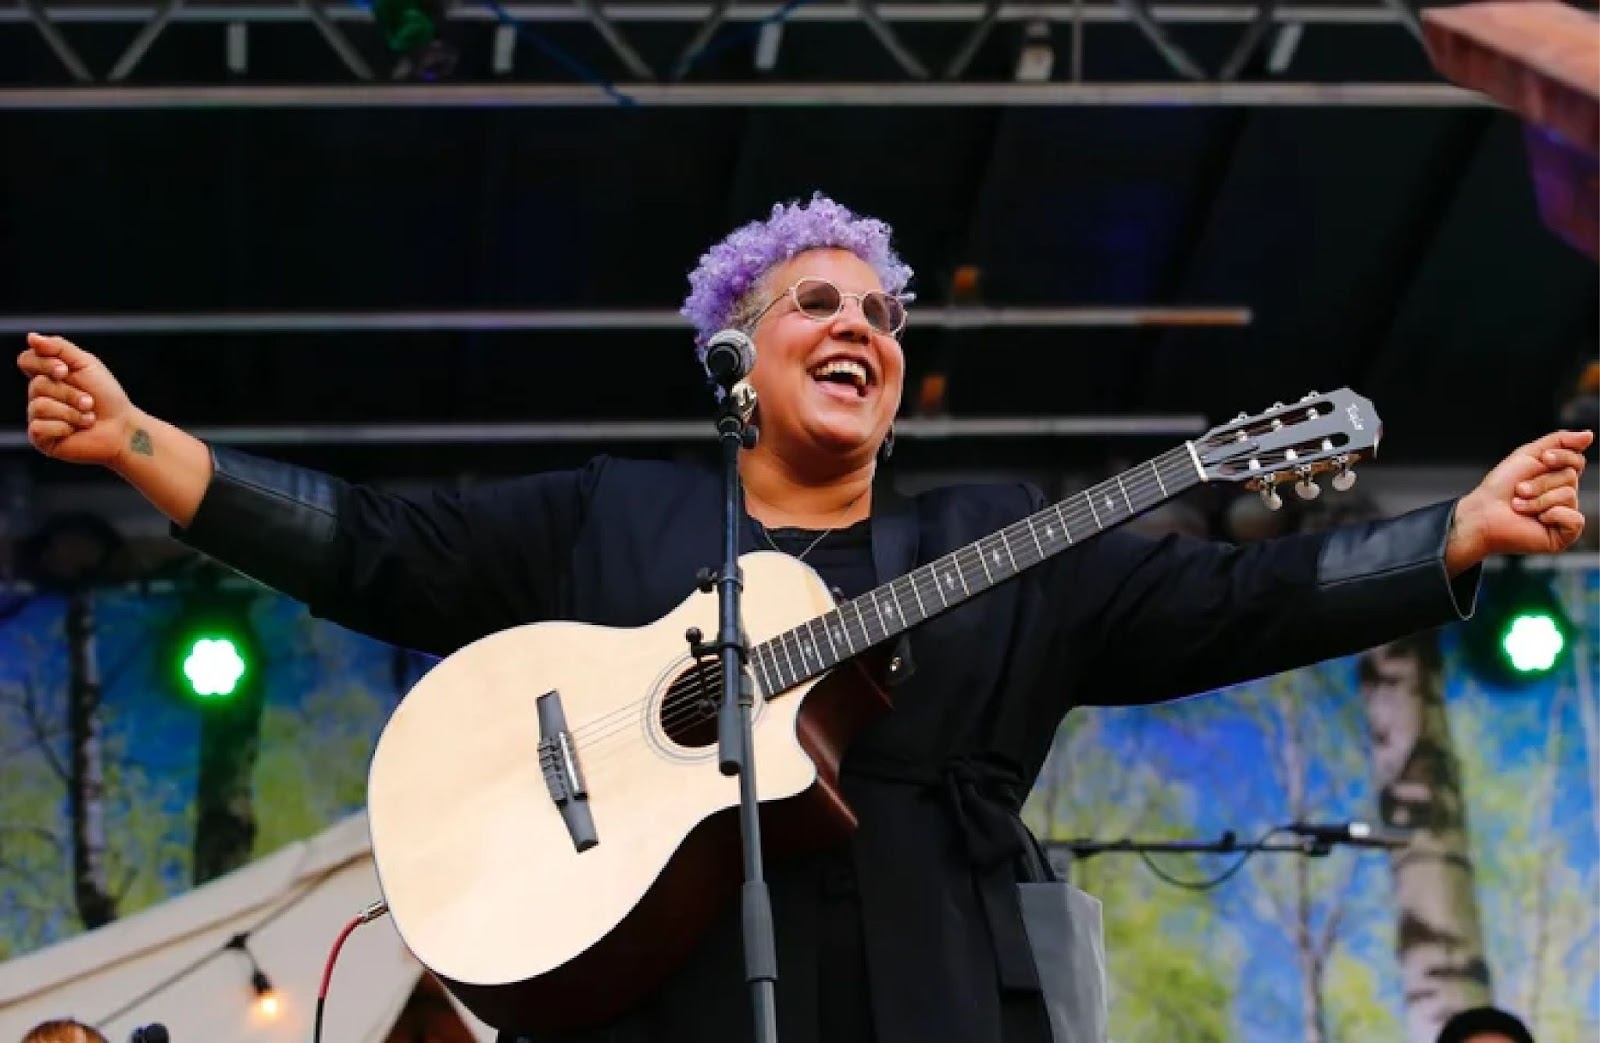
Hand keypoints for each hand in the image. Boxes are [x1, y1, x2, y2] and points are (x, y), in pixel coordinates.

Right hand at [16, 332, 138, 466]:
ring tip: (87, 417)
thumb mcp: (86, 364)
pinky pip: (39, 427)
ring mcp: (38, 417)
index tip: (65, 370)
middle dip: (70, 393)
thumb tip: (31, 337)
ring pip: (39, 406)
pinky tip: (74, 431)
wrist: (122, 428)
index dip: (43, 364)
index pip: (27, 360)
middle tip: (89, 401)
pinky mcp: (40, 438)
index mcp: (47, 375)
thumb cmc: (107, 397)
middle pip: (37, 384)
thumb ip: (59, 348)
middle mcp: (39, 395)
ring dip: (71, 411)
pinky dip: (63, 427)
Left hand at [1446, 429, 1591, 572]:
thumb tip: (1589, 435)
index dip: (1563, 456)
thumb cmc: (1500, 487)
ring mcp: (1564, 516)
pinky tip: (1539, 520)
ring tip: (1519, 506)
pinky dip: (1554, 516)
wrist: (1482, 513)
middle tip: (1519, 490)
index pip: (1577, 461)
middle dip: (1541, 482)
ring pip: (1569, 496)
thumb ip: (1559, 441)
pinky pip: (1575, 519)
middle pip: (1570, 477)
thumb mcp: (1528, 454)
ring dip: (1538, 499)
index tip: (1543, 458)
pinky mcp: (1562, 535)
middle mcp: (1563, 496)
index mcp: (1557, 478)